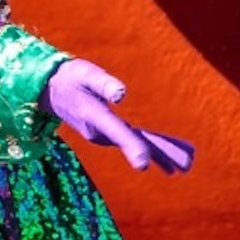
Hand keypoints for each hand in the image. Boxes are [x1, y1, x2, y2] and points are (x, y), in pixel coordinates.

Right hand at [42, 59, 193, 172]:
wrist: (52, 90)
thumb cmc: (71, 78)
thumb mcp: (85, 74)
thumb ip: (103, 83)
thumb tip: (122, 93)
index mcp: (96, 117)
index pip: (117, 133)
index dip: (131, 147)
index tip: (143, 164)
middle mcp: (102, 132)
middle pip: (136, 143)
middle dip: (161, 154)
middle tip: (186, 166)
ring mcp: (107, 135)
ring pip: (138, 145)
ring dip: (162, 154)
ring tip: (186, 165)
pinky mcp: (111, 133)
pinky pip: (136, 141)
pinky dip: (154, 149)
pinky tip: (169, 162)